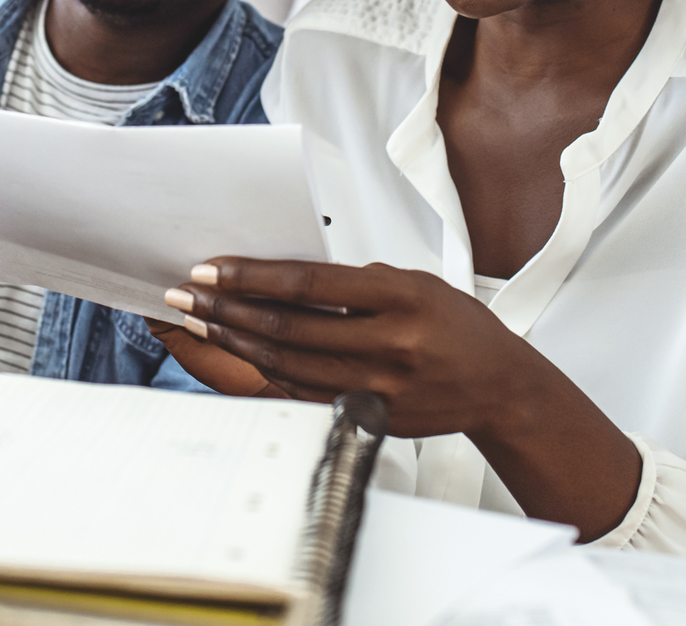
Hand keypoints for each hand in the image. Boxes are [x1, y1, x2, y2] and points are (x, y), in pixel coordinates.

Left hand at [162, 258, 536, 436]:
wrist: (498, 386)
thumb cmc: (456, 327)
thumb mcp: (414, 283)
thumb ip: (355, 283)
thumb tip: (285, 279)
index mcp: (400, 297)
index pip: (309, 283)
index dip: (252, 277)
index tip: (212, 270)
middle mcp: (388, 343)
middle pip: (288, 327)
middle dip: (227, 310)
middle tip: (187, 295)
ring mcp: (377, 386)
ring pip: (286, 364)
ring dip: (233, 343)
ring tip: (199, 323)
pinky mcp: (369, 416)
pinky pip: (302, 393)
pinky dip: (262, 373)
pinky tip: (235, 357)